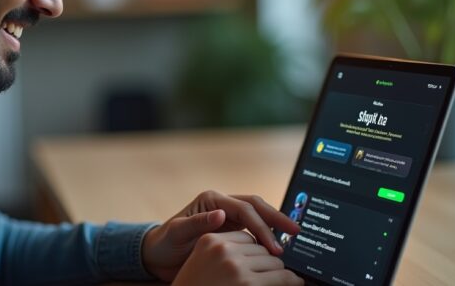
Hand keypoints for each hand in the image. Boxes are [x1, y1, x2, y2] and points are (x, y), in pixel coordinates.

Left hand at [141, 190, 299, 280]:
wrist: (157, 254)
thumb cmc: (165, 244)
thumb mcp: (176, 234)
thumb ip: (198, 223)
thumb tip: (221, 214)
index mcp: (211, 200)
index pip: (244, 209)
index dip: (261, 227)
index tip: (273, 246)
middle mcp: (222, 204)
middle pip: (256, 206)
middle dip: (277, 218)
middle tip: (296, 232)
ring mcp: (228, 215)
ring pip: (258, 215)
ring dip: (275, 226)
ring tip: (293, 239)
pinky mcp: (231, 228)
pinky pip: (254, 228)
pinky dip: (267, 235)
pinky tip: (278, 246)